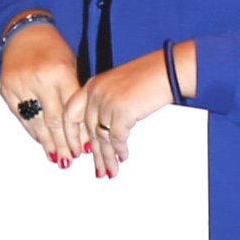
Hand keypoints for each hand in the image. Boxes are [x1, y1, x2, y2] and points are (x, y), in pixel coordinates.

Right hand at [0, 21, 84, 163]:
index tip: (84, 149)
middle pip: (53, 120)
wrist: (25, 33)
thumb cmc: (54, 50)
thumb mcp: (71, 66)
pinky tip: (40, 140)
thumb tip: (84, 129)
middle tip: (69, 159)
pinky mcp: (6, 89)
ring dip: (46, 141)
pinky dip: (32, 129)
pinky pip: (21, 115)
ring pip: (35, 121)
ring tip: (55, 157)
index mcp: (60, 73)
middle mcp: (39, 80)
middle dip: (62, 143)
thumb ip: (74, 94)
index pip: (70, 111)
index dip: (77, 133)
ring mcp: (20, 85)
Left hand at [73, 44, 185, 175]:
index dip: (72, 135)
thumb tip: (104, 127)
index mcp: (92, 85)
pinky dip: (120, 150)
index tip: (76, 149)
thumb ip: (106, 102)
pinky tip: (122, 156)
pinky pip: (117, 138)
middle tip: (98, 168)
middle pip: (88, 130)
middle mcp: (95, 93)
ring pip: (101, 137)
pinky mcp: (122, 111)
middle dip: (95, 153)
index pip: (71, 114)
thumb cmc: (150, 74)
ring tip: (111, 170)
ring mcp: (107, 102)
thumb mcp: (119, 85)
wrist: (168, 69)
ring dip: (107, 157)